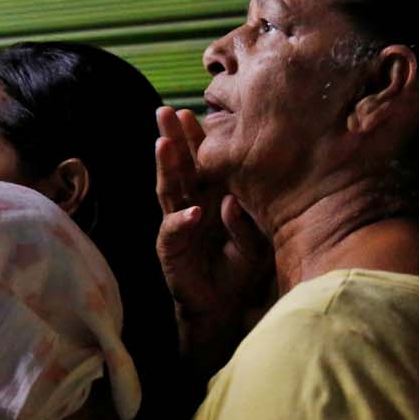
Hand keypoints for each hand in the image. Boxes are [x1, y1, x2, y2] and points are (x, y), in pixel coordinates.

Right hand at [155, 107, 270, 365]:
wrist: (224, 308)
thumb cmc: (241, 268)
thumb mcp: (256, 240)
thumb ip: (246, 221)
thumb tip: (232, 202)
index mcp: (211, 195)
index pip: (202, 161)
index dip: (196, 137)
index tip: (193, 111)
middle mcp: (191, 204)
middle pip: (180, 166)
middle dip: (171, 138)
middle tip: (164, 111)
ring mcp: (177, 224)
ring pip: (169, 190)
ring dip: (166, 167)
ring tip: (162, 143)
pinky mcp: (171, 249)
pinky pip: (175, 232)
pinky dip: (183, 222)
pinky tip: (192, 213)